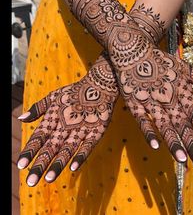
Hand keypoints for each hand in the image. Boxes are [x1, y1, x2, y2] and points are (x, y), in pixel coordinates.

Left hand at [17, 55, 118, 185]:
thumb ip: (37, 108)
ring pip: (67, 149)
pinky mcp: (96, 130)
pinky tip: (74, 168)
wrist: (97, 86)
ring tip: (48, 179)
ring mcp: (81, 129)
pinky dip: (81, 155)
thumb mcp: (53, 96)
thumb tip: (20, 118)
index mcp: (54, 118)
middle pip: (51, 147)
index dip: (30, 151)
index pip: (38, 137)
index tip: (21, 165)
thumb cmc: (74, 92)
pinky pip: (88, 145)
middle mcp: (65, 126)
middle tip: (31, 182)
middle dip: (40, 164)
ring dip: (58, 164)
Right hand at [107, 23, 192, 166]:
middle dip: (191, 143)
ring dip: (173, 143)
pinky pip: (142, 120)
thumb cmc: (158, 59)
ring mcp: (151, 101)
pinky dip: (149, 132)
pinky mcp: (135, 102)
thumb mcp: (182, 65)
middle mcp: (168, 97)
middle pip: (182, 124)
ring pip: (164, 125)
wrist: (133, 51)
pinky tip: (155, 146)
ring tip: (181, 159)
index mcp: (181, 89)